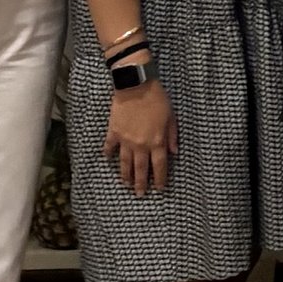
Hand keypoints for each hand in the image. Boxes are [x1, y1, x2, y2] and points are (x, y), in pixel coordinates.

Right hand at [107, 80, 177, 194]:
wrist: (136, 86)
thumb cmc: (157, 99)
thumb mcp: (171, 117)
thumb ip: (172, 136)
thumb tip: (175, 152)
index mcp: (157, 142)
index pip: (159, 166)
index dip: (159, 179)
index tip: (159, 189)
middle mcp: (141, 145)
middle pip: (140, 169)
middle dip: (141, 184)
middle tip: (140, 194)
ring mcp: (125, 140)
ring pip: (125, 163)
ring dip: (125, 175)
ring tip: (125, 184)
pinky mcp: (114, 132)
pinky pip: (110, 146)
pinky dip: (108, 153)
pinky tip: (108, 159)